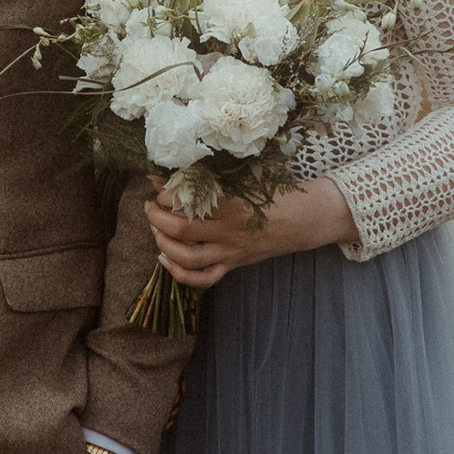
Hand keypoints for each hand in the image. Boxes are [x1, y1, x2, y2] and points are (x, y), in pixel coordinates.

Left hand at [144, 177, 355, 289]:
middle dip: (156, 216)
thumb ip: (211, 179)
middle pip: (180, 229)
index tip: (158, 184)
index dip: (165, 193)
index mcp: (232, 204)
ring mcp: (230, 252)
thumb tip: (174, 174)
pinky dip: (179, 273)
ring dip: (162, 242)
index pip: (187, 202)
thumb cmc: (274, 194)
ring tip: (155, 227)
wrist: (304, 219)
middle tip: (149, 205)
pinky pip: (202, 279)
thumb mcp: (244, 180)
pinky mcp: (233, 265)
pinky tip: (165, 259)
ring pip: (187, 257)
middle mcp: (228, 231)